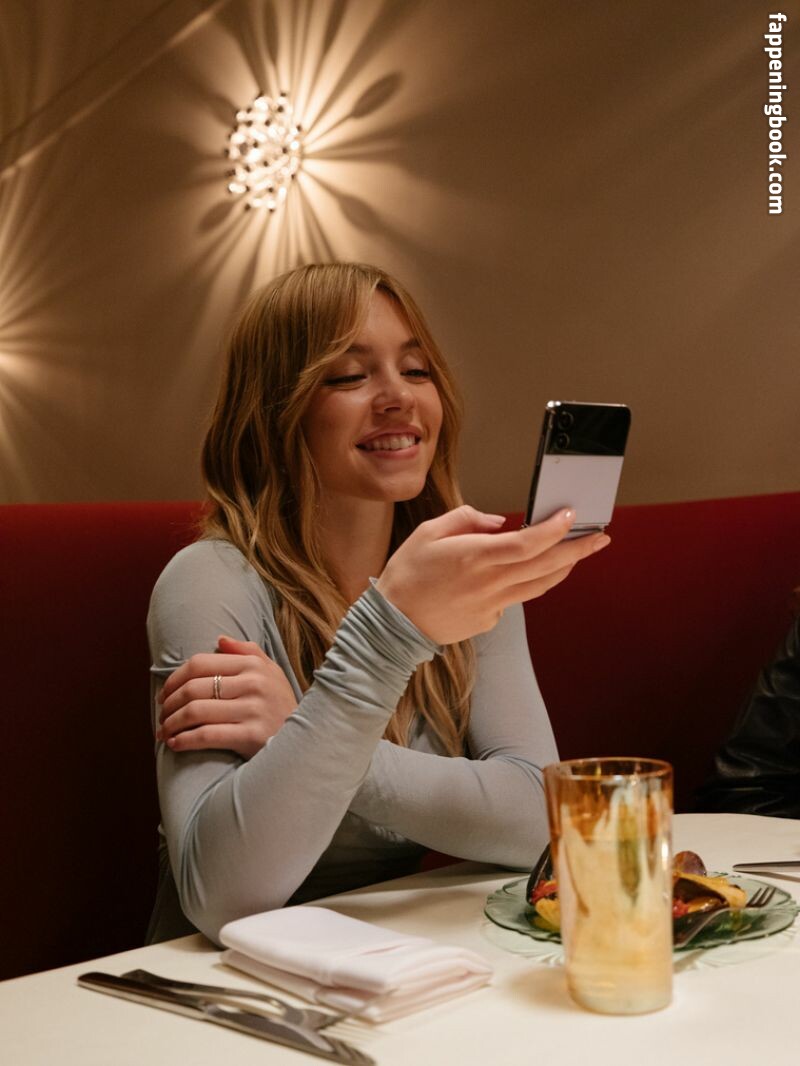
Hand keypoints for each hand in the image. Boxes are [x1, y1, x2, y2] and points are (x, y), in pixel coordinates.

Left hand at [157, 636, 297, 757]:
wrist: (306, 740)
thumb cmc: (280, 704)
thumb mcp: (271, 672)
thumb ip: (247, 652)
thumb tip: (219, 639)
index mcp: (253, 665)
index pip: (200, 663)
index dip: (174, 678)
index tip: (164, 694)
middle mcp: (254, 684)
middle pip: (193, 688)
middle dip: (168, 704)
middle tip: (161, 716)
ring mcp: (253, 710)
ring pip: (195, 712)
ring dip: (171, 724)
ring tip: (163, 732)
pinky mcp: (252, 736)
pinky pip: (207, 736)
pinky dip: (184, 740)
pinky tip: (175, 744)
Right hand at [376, 505, 609, 644]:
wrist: (392, 624)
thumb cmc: (407, 575)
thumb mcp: (428, 532)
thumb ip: (465, 519)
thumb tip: (497, 522)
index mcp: (474, 556)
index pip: (528, 543)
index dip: (555, 530)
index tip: (571, 516)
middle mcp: (489, 582)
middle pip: (546, 566)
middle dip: (578, 550)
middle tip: (600, 537)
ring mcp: (492, 605)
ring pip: (540, 585)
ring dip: (564, 568)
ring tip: (578, 553)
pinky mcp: (489, 620)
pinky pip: (515, 598)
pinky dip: (525, 583)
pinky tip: (521, 574)